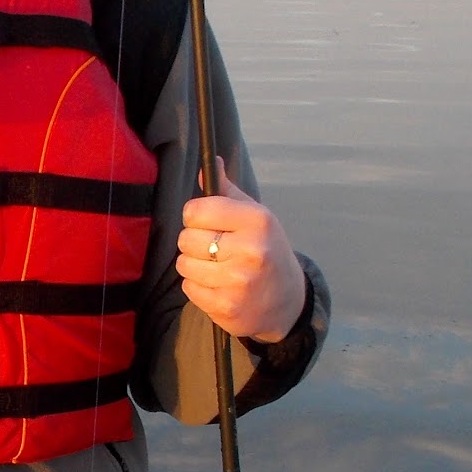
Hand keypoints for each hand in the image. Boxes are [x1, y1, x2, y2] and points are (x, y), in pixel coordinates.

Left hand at [178, 162, 306, 342]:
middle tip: (214, 248)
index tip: (206, 222)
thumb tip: (211, 164)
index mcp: (258, 221)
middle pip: (186, 238)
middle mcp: (250, 249)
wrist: (288, 302)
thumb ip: (228, 193)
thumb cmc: (268, 252)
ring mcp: (238, 281)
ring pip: (184, 264)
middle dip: (194, 242)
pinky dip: (198, 287)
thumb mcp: (257, 217)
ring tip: (216, 268)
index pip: (196, 210)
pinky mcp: (226, 307)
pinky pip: (189, 288)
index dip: (195, 216)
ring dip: (194, 266)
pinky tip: (218, 285)